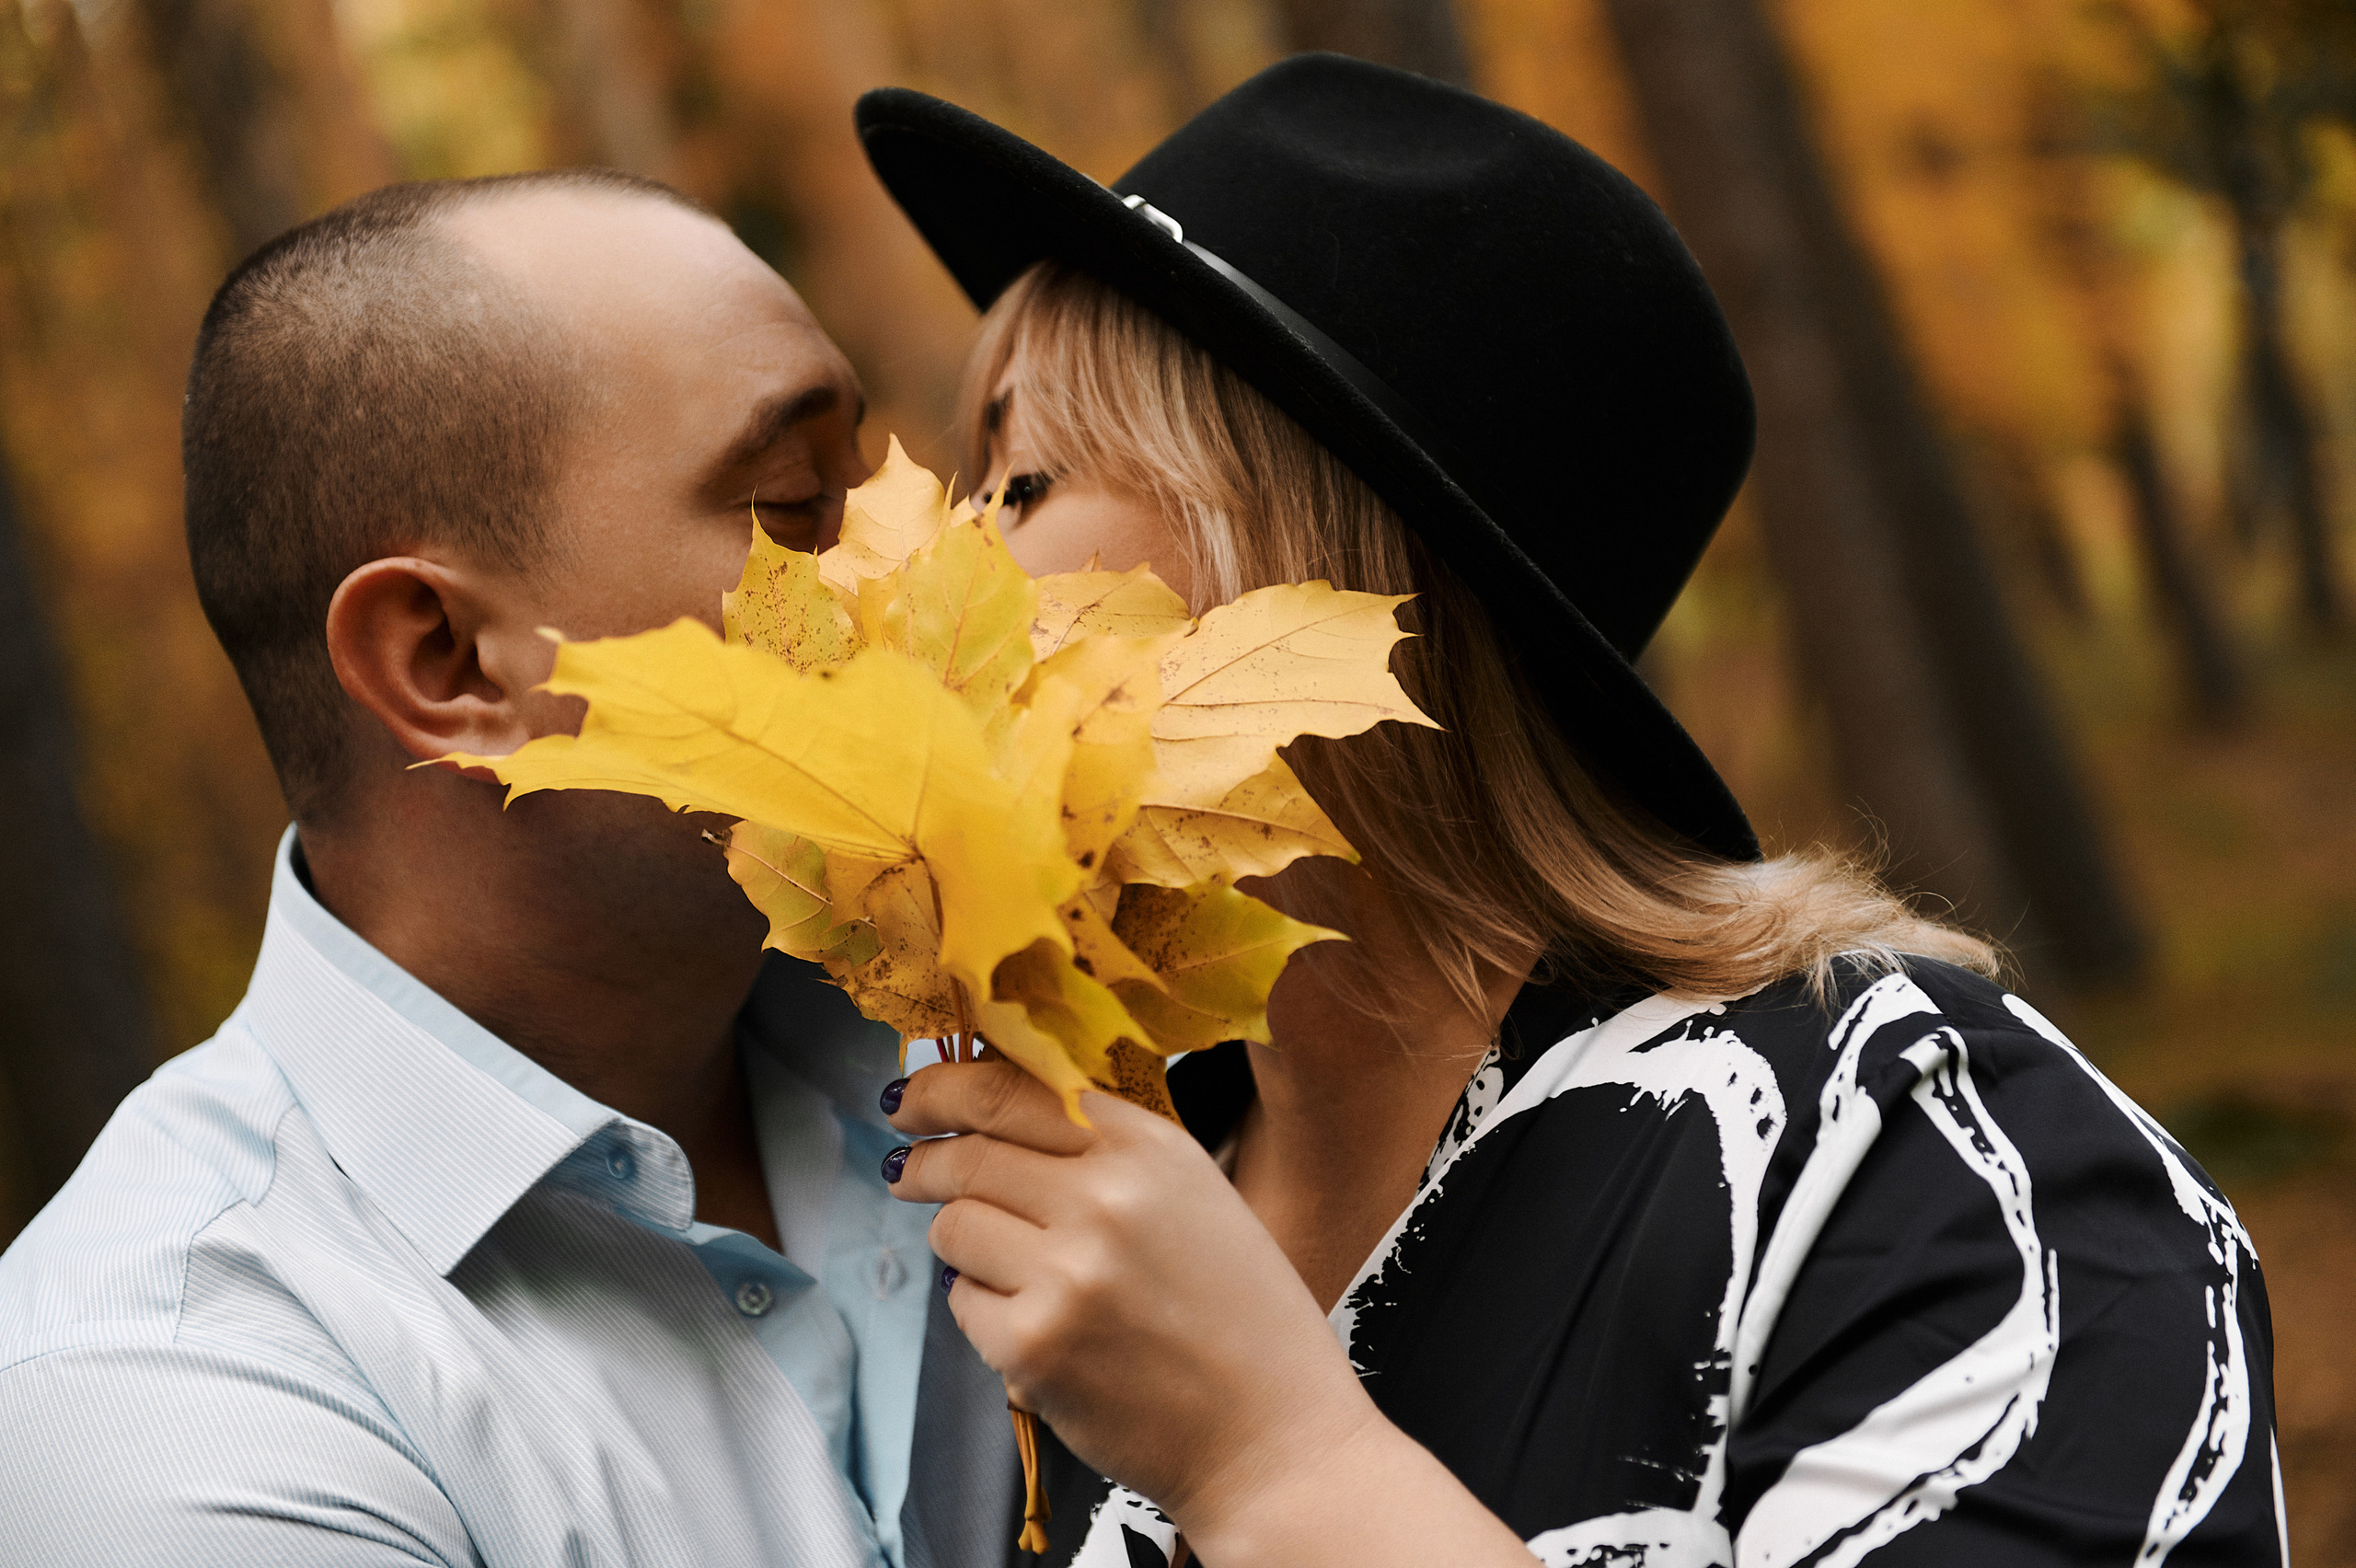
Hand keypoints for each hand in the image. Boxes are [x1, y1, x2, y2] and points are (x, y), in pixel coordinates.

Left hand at [884, 1059, 1377, 1525]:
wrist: (1273, 1435)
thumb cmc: (1240, 1315)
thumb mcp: (1193, 1194)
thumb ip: (1105, 1147)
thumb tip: (995, 1112)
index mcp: (1147, 1147)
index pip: (1009, 1089)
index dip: (944, 1088)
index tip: (915, 1098)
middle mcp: (1105, 1198)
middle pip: (967, 1153)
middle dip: (924, 1162)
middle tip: (907, 1171)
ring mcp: (1065, 1273)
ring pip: (954, 1226)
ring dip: (960, 1241)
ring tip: (1001, 1264)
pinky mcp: (1034, 1346)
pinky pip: (964, 1302)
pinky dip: (983, 1309)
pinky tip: (1034, 1323)